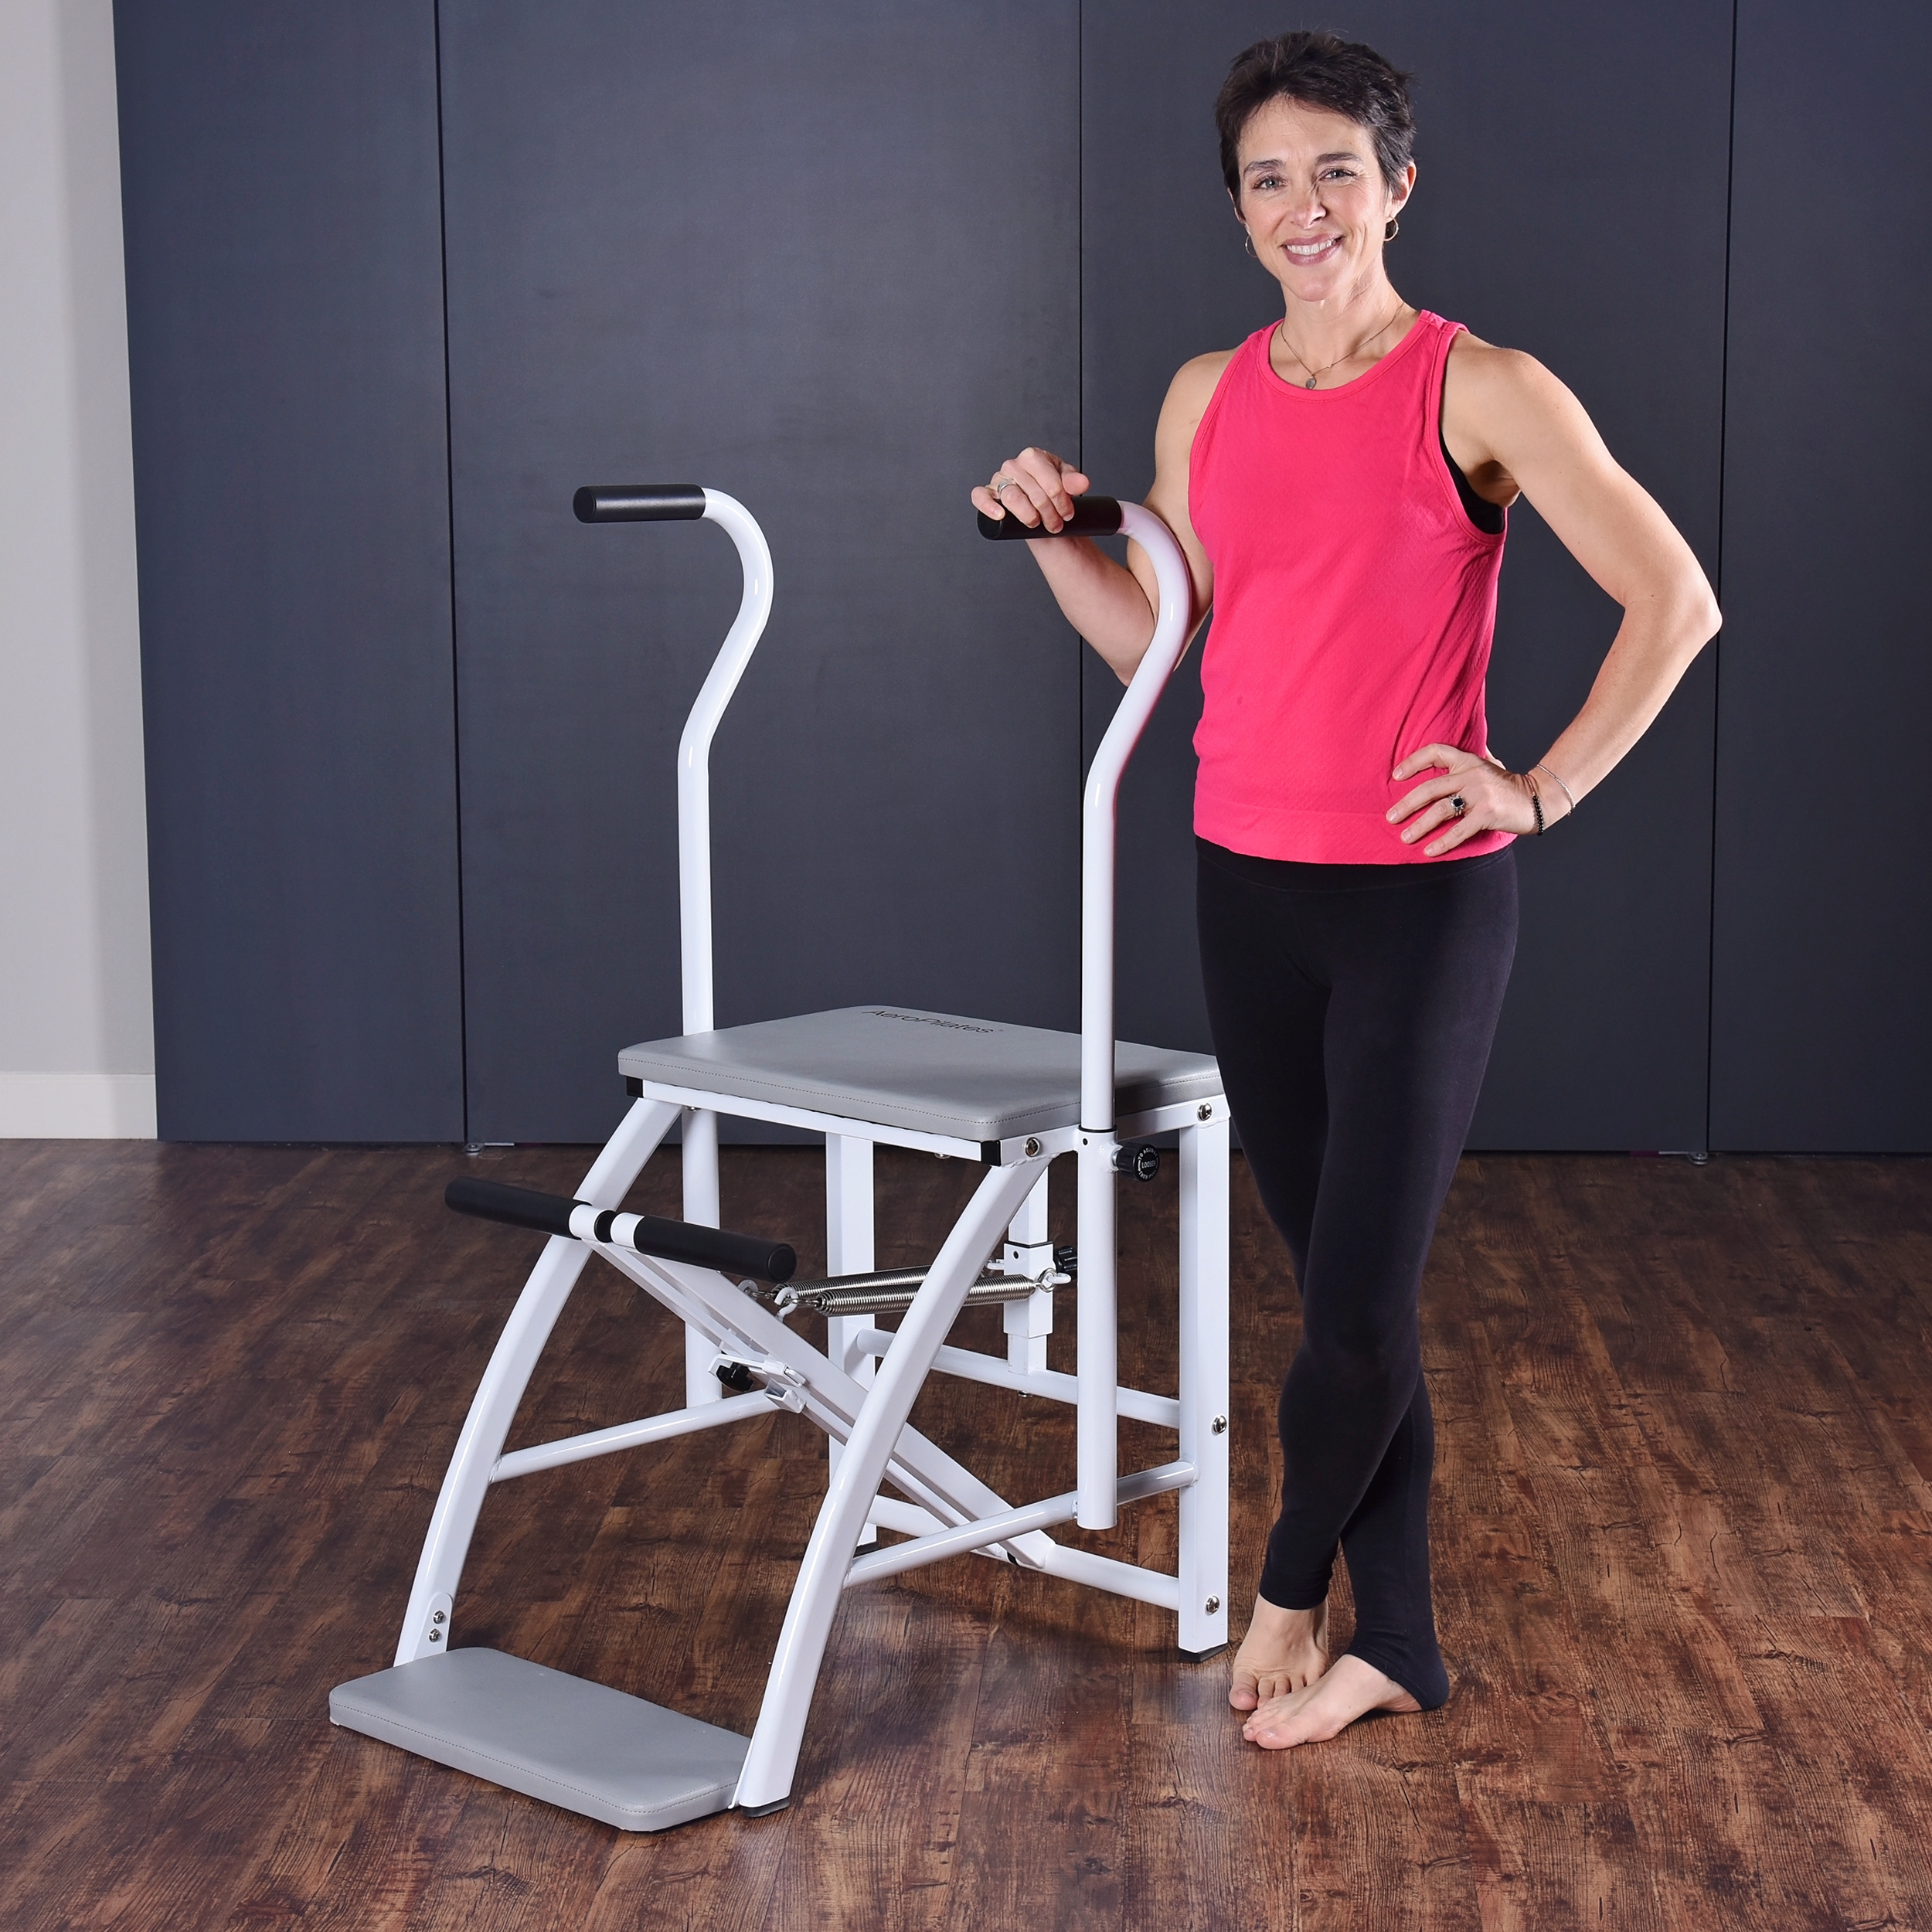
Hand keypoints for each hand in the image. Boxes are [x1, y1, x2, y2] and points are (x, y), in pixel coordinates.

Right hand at [971, 447, 1090, 533]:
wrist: (1042, 509)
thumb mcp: (1067, 485)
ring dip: (1028, 515)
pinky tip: (1001, 515)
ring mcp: (999, 480)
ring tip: (1037, 523)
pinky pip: (980, 496)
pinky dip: (988, 506)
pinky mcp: (988, 494)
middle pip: (1032, 491)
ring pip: (1012, 497)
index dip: (1061, 499)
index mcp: (1033, 457)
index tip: (1067, 512)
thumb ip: (1074, 482)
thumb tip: (1082, 483)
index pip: (1048, 478)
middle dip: (1048, 512)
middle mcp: (1014, 465)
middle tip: (1056, 523)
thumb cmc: (1052, 493)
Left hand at [1387, 743, 1540, 855]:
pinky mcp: (1488, 813)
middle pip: (1430, 788)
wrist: (1539, 798)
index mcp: (1469, 761)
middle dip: (1406, 804)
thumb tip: (1452, 755)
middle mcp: (1471, 774)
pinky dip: (1442, 842)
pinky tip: (1429, 851)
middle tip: (1391, 817)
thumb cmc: (1510, 786)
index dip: (1413, 762)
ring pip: (1440, 810)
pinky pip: (1459, 830)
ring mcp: (1480, 793)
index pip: (1435, 752)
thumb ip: (1472, 760)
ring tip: (1405, 837)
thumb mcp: (1491, 765)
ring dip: (1419, 826)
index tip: (1396, 776)